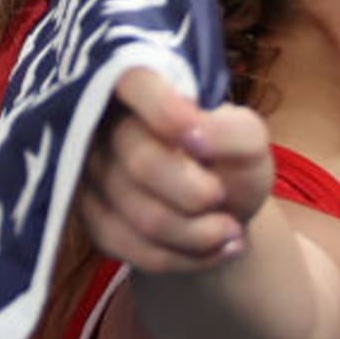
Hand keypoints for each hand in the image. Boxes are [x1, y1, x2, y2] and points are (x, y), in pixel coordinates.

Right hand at [81, 68, 273, 273]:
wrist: (217, 208)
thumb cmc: (228, 160)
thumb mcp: (249, 139)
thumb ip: (232, 131)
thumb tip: (194, 140)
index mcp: (140, 87)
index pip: (133, 80)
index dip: (164, 111)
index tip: (201, 145)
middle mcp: (102, 125)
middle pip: (141, 163)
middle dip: (196, 193)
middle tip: (224, 198)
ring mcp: (90, 175)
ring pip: (141, 216)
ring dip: (199, 234)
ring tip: (231, 232)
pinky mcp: (90, 220)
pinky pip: (134, 250)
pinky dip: (185, 258)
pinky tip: (215, 250)